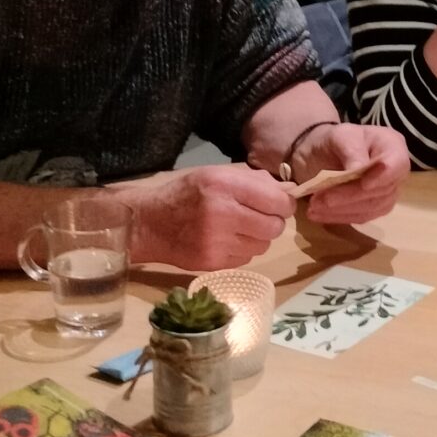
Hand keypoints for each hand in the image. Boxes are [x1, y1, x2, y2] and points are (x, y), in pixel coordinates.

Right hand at [131, 164, 294, 269]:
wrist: (149, 223)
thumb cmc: (186, 194)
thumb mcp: (215, 174)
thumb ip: (252, 181)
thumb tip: (286, 191)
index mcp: (225, 185)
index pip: (277, 201)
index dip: (283, 205)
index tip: (278, 205)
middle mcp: (223, 212)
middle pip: (274, 227)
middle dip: (273, 223)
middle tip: (259, 218)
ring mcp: (218, 241)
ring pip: (263, 246)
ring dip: (257, 238)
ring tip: (237, 228)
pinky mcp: (214, 263)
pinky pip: (246, 259)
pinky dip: (241, 250)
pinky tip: (224, 240)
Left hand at [286, 122, 409, 224]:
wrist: (322, 154)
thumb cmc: (334, 140)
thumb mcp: (339, 136)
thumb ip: (351, 150)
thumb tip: (357, 169)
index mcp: (393, 146)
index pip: (397, 164)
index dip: (383, 176)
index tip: (364, 183)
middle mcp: (396, 172)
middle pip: (381, 190)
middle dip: (349, 196)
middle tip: (319, 198)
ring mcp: (387, 193)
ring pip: (371, 208)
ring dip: (341, 210)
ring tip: (314, 206)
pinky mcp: (374, 209)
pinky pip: (361, 217)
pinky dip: (338, 217)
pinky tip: (318, 214)